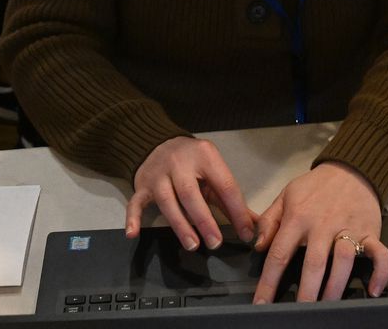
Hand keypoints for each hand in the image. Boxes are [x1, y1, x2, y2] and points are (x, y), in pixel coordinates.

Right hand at [129, 137, 257, 251]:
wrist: (158, 141)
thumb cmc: (193, 162)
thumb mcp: (214, 171)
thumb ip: (232, 198)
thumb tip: (254, 225)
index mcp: (205, 156)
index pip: (223, 185)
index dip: (236, 211)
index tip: (245, 233)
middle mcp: (179, 162)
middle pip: (190, 193)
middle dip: (203, 220)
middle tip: (215, 243)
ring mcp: (158, 174)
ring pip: (167, 201)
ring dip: (179, 224)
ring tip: (193, 245)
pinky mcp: (141, 185)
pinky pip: (135, 202)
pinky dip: (133, 218)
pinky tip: (133, 234)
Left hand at [253, 162, 387, 301]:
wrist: (351, 168)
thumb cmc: (315, 187)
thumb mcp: (286, 195)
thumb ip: (268, 220)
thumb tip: (258, 246)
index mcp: (298, 218)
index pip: (280, 254)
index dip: (269, 282)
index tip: (262, 304)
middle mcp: (323, 225)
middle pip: (314, 263)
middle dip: (307, 292)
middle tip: (300, 313)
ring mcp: (349, 228)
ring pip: (344, 261)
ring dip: (336, 286)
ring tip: (328, 305)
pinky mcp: (370, 232)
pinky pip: (380, 254)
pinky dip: (380, 273)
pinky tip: (372, 291)